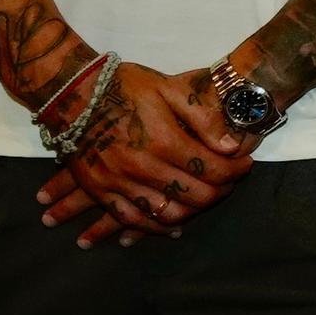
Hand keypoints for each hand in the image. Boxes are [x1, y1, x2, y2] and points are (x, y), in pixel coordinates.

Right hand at [36, 63, 253, 246]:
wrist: (70, 92)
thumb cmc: (124, 86)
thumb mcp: (168, 88)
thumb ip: (202, 117)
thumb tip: (230, 147)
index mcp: (163, 140)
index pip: (213, 170)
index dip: (236, 171)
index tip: (245, 165)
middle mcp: (143, 167)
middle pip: (196, 196)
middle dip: (221, 191)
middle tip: (228, 182)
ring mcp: (119, 182)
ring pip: (168, 214)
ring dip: (194, 212)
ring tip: (204, 199)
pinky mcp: (100, 191)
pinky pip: (133, 220)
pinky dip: (156, 228)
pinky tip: (173, 225)